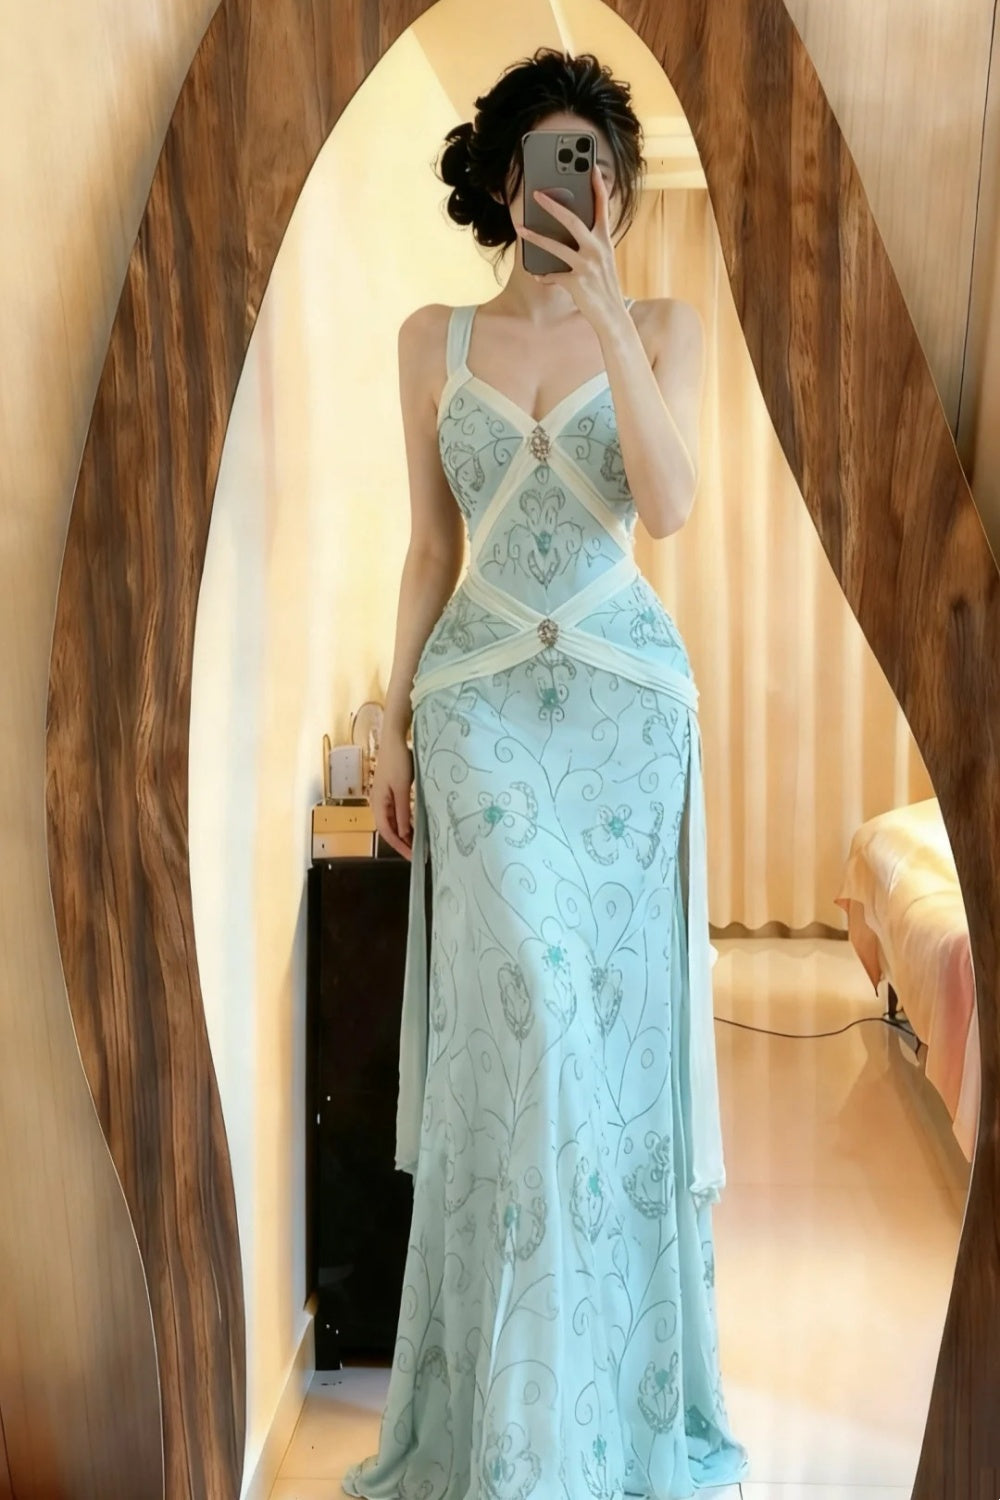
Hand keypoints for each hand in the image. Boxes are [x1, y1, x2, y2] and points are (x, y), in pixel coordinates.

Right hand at [369, 729, 413, 859]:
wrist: (395, 739)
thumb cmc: (398, 761)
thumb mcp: (402, 788)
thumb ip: (403, 811)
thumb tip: (404, 833)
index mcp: (378, 803)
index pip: (386, 832)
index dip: (399, 846)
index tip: (412, 857)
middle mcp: (378, 803)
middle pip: (389, 829)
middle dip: (402, 843)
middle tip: (418, 854)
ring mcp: (384, 798)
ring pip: (394, 822)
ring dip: (405, 833)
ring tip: (418, 844)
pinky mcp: (392, 792)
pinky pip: (397, 812)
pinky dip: (406, 822)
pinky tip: (416, 826)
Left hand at [515, 166, 626, 330]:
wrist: (612, 314)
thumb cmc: (604, 285)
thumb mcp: (602, 259)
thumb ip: (589, 243)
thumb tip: (566, 229)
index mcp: (605, 240)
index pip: (603, 207)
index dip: (598, 186)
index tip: (592, 168)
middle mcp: (597, 249)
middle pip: (573, 220)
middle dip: (553, 205)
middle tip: (537, 194)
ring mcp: (586, 266)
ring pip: (556, 246)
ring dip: (535, 237)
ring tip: (520, 229)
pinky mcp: (576, 283)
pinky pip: (553, 276)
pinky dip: (544, 276)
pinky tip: (537, 274)